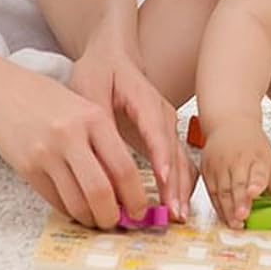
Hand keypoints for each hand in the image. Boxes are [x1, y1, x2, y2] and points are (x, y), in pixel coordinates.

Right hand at [0, 64, 147, 228]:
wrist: (3, 92)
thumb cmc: (50, 100)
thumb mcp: (85, 109)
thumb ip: (105, 142)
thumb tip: (125, 187)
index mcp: (94, 117)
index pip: (124, 167)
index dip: (135, 197)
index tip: (140, 210)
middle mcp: (71, 136)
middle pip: (101, 192)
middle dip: (113, 216)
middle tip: (119, 221)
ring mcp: (47, 153)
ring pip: (77, 203)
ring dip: (91, 218)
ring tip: (97, 218)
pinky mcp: (28, 168)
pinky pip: (55, 201)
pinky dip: (70, 211)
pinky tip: (77, 208)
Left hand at [69, 36, 195, 220]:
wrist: (114, 55)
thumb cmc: (100, 70)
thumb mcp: (90, 88)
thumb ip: (97, 119)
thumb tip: (99, 153)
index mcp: (144, 99)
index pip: (156, 129)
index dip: (161, 155)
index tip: (164, 178)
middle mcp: (161, 114)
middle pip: (173, 150)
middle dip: (175, 182)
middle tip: (173, 211)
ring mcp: (166, 125)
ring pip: (180, 158)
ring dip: (180, 187)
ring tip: (177, 214)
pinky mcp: (164, 137)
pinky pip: (177, 162)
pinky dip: (178, 183)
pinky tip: (175, 205)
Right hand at [201, 117, 270, 227]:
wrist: (229, 123)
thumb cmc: (252, 144)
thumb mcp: (269, 159)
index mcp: (256, 156)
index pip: (258, 171)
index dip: (256, 183)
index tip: (254, 192)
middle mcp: (237, 159)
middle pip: (238, 183)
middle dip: (240, 201)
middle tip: (242, 217)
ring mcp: (220, 164)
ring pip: (222, 190)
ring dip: (228, 209)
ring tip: (235, 223)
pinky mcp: (207, 170)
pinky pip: (211, 192)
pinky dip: (217, 206)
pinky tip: (224, 216)